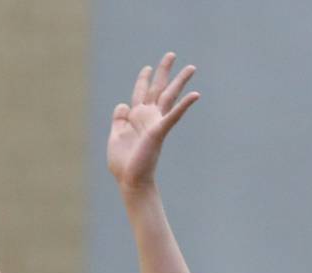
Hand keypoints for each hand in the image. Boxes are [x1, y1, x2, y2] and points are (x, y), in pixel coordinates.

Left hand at [107, 52, 197, 192]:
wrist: (130, 180)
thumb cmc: (123, 164)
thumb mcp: (115, 137)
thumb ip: (118, 120)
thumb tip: (122, 104)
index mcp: (136, 118)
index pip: (140, 93)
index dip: (143, 80)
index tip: (147, 68)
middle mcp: (148, 117)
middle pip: (158, 89)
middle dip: (164, 71)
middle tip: (171, 54)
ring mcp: (155, 123)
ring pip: (169, 97)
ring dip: (180, 82)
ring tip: (191, 67)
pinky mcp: (159, 131)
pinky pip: (174, 116)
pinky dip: (184, 105)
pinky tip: (195, 95)